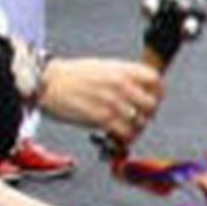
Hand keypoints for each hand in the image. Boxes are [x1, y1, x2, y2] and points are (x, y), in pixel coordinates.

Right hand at [40, 53, 161, 144]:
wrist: (47, 82)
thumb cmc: (71, 75)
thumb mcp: (103, 67)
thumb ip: (123, 77)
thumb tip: (139, 90)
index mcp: (122, 69)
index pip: (155, 80)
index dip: (158, 93)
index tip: (154, 100)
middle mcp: (120, 84)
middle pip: (152, 104)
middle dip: (148, 114)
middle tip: (140, 118)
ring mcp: (112, 102)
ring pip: (140, 121)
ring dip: (136, 128)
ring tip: (126, 128)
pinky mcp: (101, 118)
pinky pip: (125, 133)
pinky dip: (125, 138)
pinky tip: (118, 136)